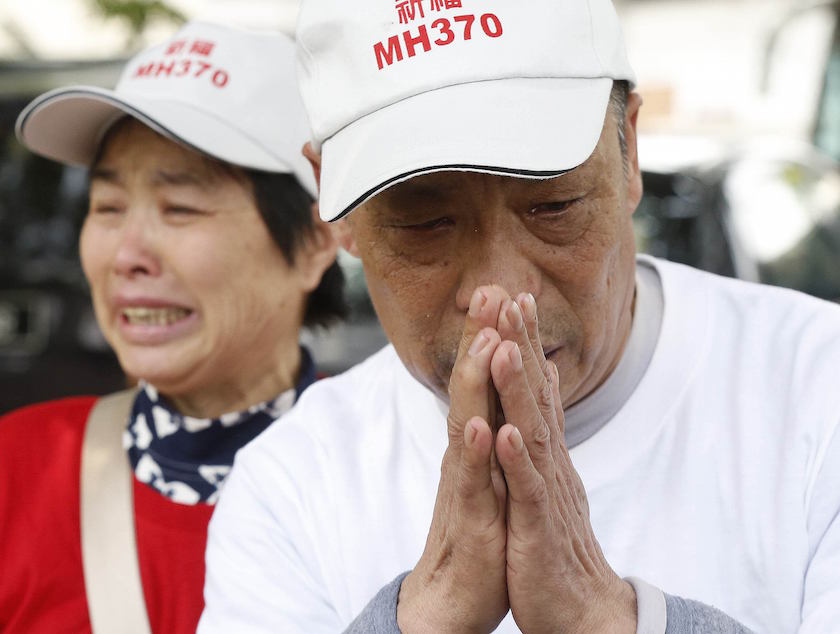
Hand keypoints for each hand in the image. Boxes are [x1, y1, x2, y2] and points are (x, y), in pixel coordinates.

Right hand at [397, 287, 509, 632]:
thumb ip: (497, 432)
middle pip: (469, 386)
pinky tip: (481, 425)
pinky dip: (475, 451)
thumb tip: (507, 394)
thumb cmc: (477, 531)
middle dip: (478, 337)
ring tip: (486, 340)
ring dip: (474, 381)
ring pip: (465, 422)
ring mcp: (463, 481)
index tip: (503, 291)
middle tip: (487, 289)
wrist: (452, 596)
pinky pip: (470, 481)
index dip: (491, 335)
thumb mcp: (491, 473)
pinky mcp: (467, 516)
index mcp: (476, 440)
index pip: (482, 379)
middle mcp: (464, 451)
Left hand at [491, 294, 636, 632]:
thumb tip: (549, 383)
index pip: (537, 388)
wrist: (581, 609)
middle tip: (513, 297)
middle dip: (523, 346)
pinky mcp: (539, 529)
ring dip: (518, 389)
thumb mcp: (550, 479)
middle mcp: (551, 464)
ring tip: (502, 347)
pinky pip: (527, 491)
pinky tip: (506, 431)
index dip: (525, 343)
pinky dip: (517, 460)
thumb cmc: (557, 543)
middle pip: (538, 396)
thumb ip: (548, 430)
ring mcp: (547, 494)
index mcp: (547, 453)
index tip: (512, 298)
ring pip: (533, 433)